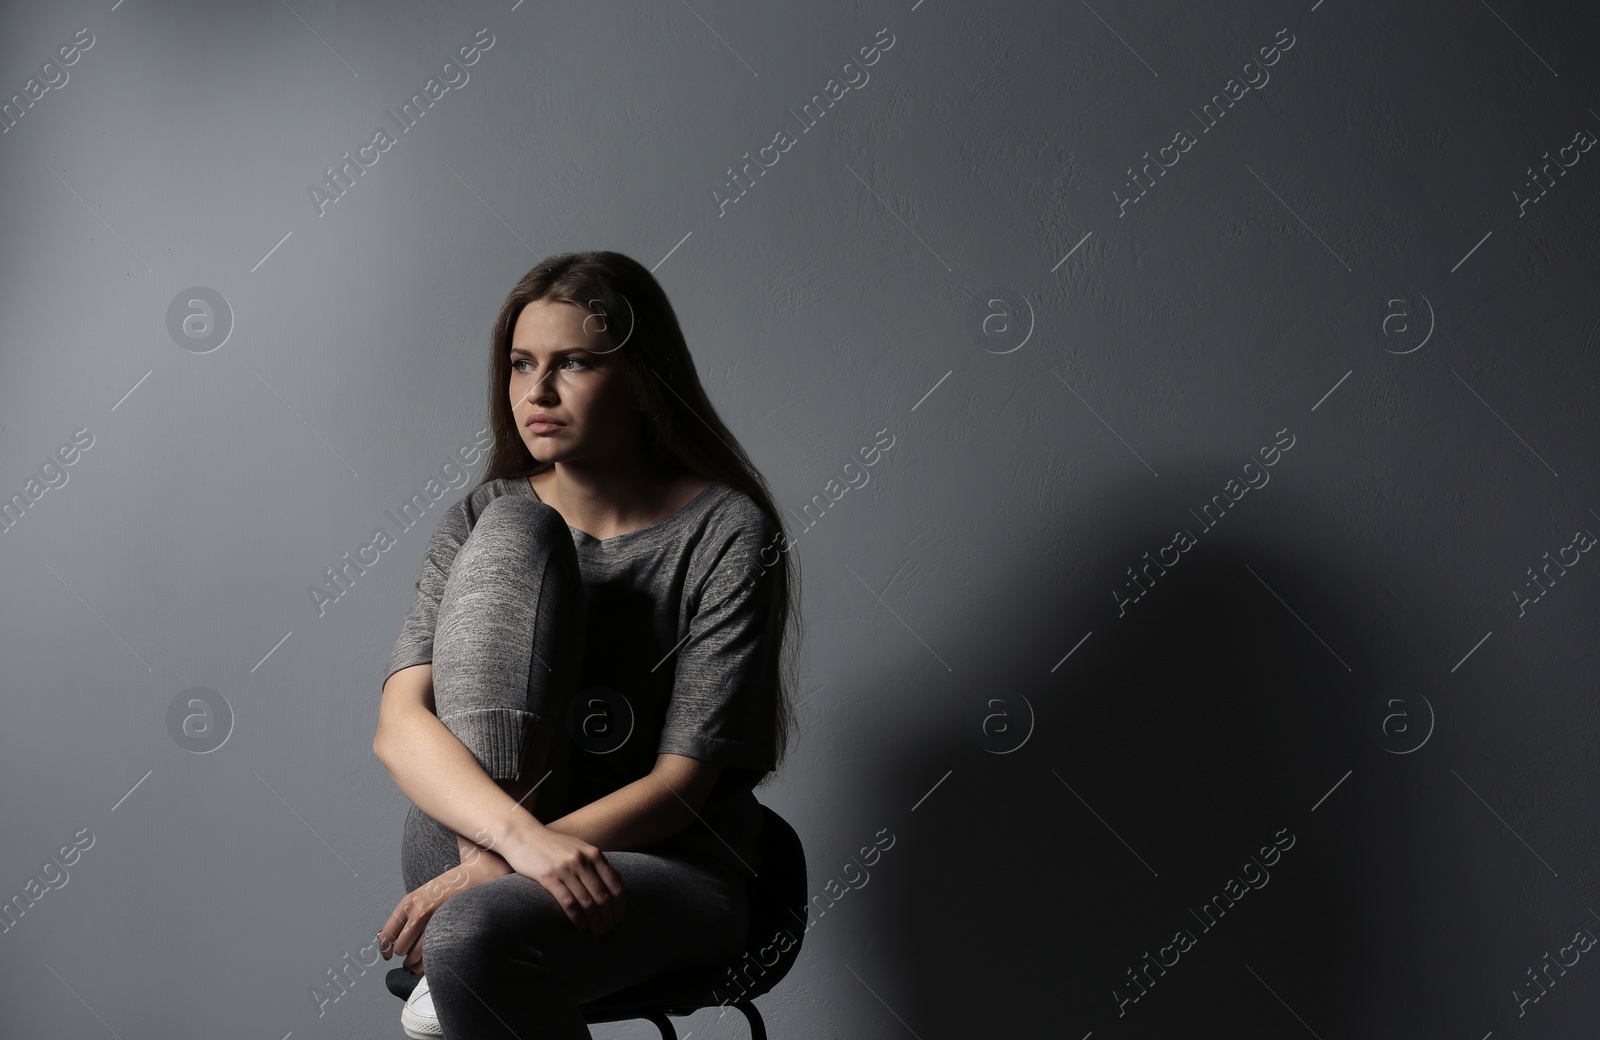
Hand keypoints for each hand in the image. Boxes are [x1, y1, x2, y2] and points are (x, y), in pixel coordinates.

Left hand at [377, 840, 512, 973]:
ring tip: (422, 958)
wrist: (480, 876)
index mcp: (409, 901)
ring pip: (414, 958)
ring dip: (415, 963)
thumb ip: (406, 916)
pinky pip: (432, 958)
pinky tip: (434, 957)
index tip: (387, 955)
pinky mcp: (450, 929)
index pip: (386, 935)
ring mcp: (435, 921)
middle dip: (405, 954)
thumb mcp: (423, 895)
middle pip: (400, 949)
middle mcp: (418, 911)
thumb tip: (387, 942)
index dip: (385, 949)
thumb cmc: (450, 888)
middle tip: (411, 952)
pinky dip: (429, 964)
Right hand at [499, 822, 627, 939]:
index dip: (620, 907)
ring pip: (588, 903)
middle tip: (610, 934)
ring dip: (595, 924)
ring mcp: (566, 868)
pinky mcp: (548, 877)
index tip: (620, 922)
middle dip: (609, 920)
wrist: (523, 836)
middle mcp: (583, 860)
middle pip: (603, 897)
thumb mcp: (580, 849)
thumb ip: (598, 866)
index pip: (615, 885)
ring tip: (598, 937)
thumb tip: (620, 887)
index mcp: (594, 854)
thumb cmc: (553, 846)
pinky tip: (582, 931)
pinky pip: (569, 903)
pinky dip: (578, 921)